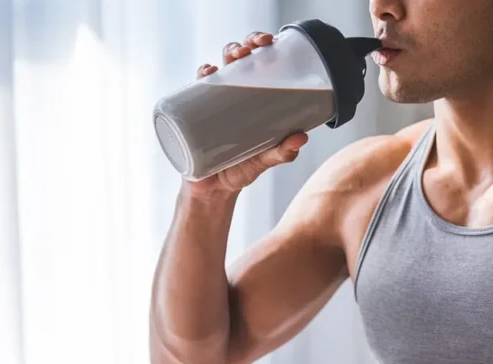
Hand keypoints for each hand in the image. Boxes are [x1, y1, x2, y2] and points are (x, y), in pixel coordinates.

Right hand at [188, 32, 309, 198]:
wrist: (214, 192)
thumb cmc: (240, 170)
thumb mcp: (264, 161)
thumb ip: (281, 152)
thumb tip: (301, 137)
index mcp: (248, 98)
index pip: (253, 64)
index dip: (259, 46)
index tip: (270, 42)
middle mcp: (226, 96)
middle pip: (232, 61)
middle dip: (241, 48)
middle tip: (252, 50)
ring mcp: (206, 105)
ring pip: (211, 72)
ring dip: (220, 59)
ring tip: (231, 61)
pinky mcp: (191, 118)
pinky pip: (191, 93)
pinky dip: (198, 80)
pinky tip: (206, 75)